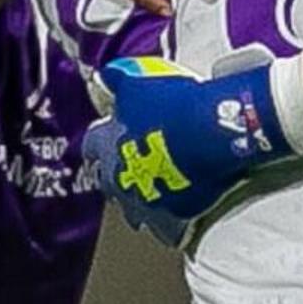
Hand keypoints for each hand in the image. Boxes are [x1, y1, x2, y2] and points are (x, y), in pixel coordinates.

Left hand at [94, 56, 290, 241]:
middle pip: (110, 182)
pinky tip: (182, 208)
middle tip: (136, 163)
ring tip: (159, 187)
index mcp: (107, 147)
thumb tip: (107, 75)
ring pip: (135, 210)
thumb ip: (119, 80)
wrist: (211, 133)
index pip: (91, 146)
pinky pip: (166, 228)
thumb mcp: (140, 81)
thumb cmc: (173, 105)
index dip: (100, 140)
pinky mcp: (172, 221)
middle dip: (119, 174)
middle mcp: (119, 180)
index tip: (109, 136)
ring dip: (143, 198)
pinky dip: (172, 220)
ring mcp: (144, 204)